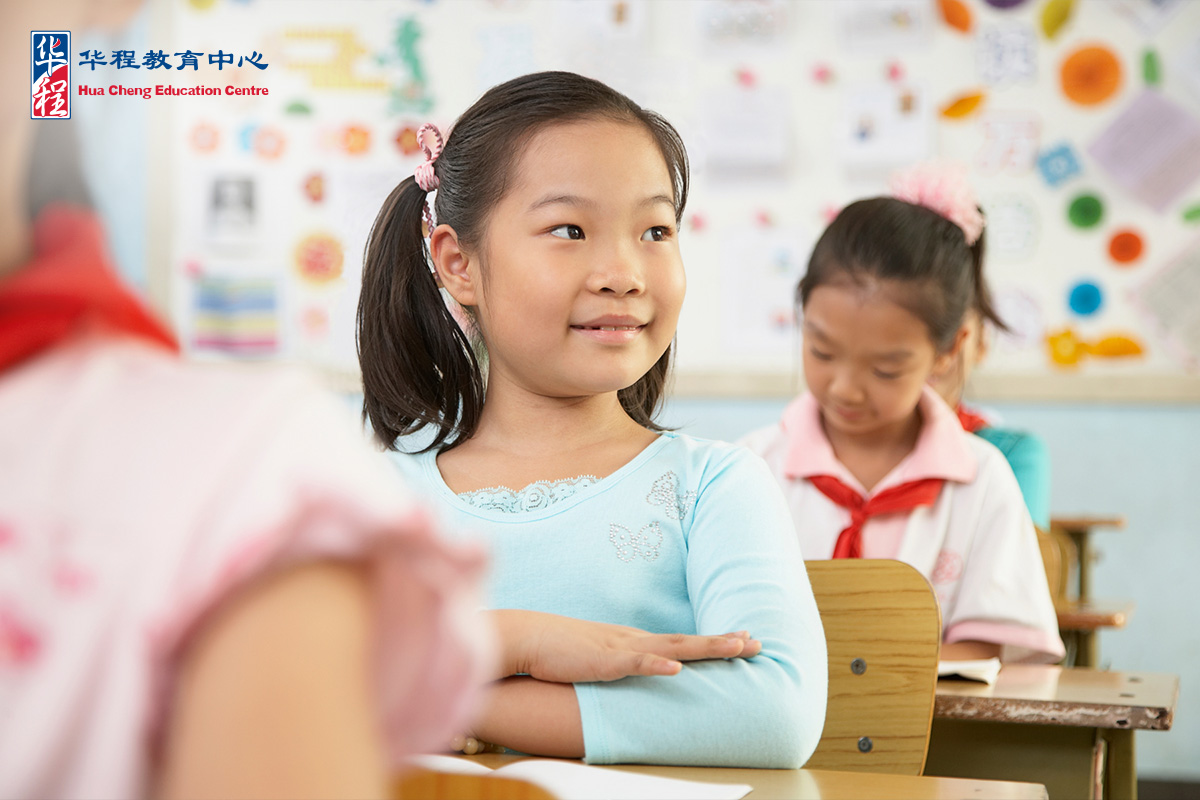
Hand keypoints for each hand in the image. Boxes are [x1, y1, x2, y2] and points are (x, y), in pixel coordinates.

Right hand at [489, 609, 760, 682]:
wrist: (528, 637)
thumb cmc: (558, 650)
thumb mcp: (596, 658)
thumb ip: (617, 663)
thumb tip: (636, 670)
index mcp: (633, 641)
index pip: (681, 640)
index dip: (713, 640)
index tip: (743, 637)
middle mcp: (634, 640)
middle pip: (687, 641)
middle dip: (724, 642)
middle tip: (758, 642)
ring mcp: (621, 648)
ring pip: (672, 647)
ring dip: (706, 647)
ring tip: (737, 646)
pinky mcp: (604, 660)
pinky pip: (635, 662)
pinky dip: (658, 664)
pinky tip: (678, 667)